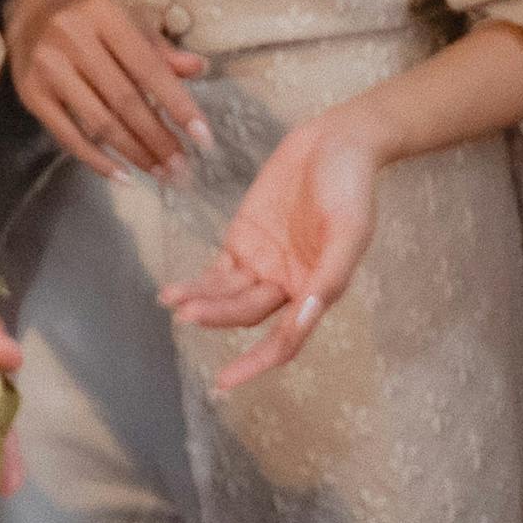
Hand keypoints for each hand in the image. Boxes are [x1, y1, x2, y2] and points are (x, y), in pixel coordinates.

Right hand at [4, 0, 208, 179]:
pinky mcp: (32, 95)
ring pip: (99, 122)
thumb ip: (160, 49)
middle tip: (181, 167)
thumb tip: (198, 68)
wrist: (31, 14)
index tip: (204, 138)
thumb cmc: (91, 21)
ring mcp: (49, 68)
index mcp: (105, 16)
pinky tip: (122, 175)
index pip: (148, 67)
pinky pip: (68, 136)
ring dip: (134, 152)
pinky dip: (97, 160)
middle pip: (124, 99)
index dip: (178, 104)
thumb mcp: (128, 20)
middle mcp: (73, 39)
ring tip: (159, 173)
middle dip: (157, 138)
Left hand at [161, 108, 384, 391]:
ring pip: (227, 296)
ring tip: (172, 301)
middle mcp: (288, 285)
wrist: (337, 141)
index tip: (225, 382)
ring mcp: (263, 263)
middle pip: (247, 314)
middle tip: (187, 316)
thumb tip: (304, 319)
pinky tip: (174, 292)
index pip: (284, 341)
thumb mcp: (350, 230)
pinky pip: (217, 271)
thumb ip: (330, 277)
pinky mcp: (244, 239)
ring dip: (201, 302)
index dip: (256, 364)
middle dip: (217, 317)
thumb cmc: (351, 187)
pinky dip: (197, 284)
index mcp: (317, 291)